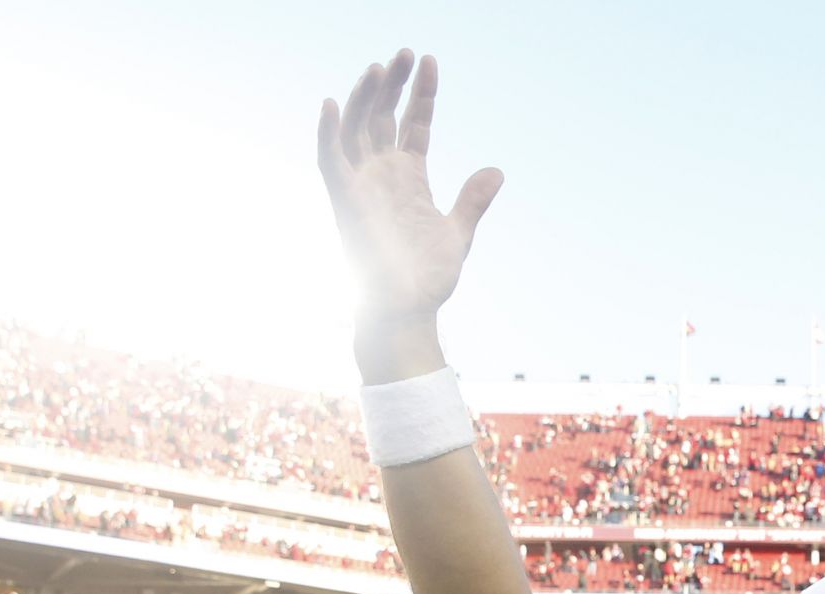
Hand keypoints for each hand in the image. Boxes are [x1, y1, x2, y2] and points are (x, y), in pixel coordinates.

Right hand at [317, 50, 502, 326]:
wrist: (408, 309)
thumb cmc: (426, 277)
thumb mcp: (457, 231)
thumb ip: (472, 199)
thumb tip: (496, 170)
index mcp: (408, 177)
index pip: (413, 123)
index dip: (421, 94)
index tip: (430, 63)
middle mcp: (381, 174)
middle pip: (382, 116)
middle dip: (394, 84)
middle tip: (407, 53)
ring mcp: (361, 185)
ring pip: (356, 128)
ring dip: (364, 97)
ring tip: (381, 66)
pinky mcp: (345, 200)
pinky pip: (330, 160)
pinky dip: (328, 132)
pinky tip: (332, 103)